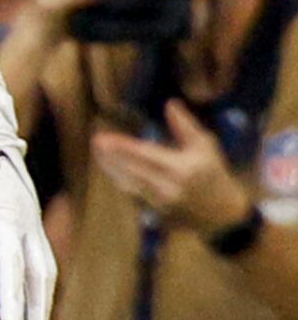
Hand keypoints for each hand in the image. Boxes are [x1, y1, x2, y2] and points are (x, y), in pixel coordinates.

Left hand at [0, 83, 57, 319]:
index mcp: (8, 215)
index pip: (13, 266)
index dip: (13, 301)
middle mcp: (26, 220)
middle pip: (41, 278)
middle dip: (37, 316)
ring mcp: (30, 217)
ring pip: (43, 269)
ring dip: (38, 302)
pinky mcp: (23, 213)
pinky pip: (32, 255)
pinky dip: (27, 280)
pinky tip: (9, 296)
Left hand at [92, 100, 252, 235]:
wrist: (223, 214)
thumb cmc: (214, 174)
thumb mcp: (205, 147)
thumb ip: (185, 126)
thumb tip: (170, 104)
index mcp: (181, 169)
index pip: (144, 155)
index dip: (122, 146)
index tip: (103, 137)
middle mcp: (169, 188)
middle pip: (131, 172)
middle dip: (110, 157)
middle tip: (96, 142)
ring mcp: (162, 205)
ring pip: (129, 186)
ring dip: (112, 169)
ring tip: (99, 154)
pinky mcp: (158, 215)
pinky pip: (135, 197)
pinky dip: (122, 182)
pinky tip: (112, 170)